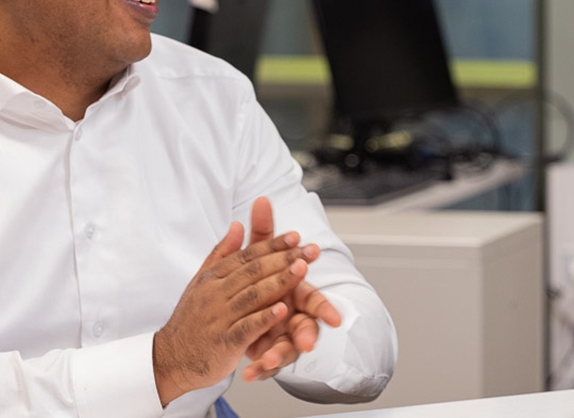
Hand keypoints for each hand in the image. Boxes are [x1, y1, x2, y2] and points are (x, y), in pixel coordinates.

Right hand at [151, 220, 318, 404]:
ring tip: (302, 270)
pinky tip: (283, 310)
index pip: (247, 256)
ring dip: (279, 282)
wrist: (171, 357)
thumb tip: (237, 225)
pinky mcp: (224, 342)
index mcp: (212, 277)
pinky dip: (265, 318)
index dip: (273, 245)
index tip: (296, 237)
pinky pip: (247, 327)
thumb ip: (221, 254)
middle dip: (284, 259)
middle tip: (309, 251)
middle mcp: (215, 293)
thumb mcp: (201, 281)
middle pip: (254, 271)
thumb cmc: (191, 319)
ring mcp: (219, 317)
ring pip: (253, 295)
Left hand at [239, 197, 342, 381]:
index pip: (313, 299)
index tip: (333, 317)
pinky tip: (251, 373)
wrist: (241, 312)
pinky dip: (260, 370)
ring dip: (280, 356)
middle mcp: (292, 315)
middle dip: (306, 335)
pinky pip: (266, 365)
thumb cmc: (262, 282)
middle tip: (305, 344)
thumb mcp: (259, 256)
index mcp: (294, 293)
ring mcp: (280, 336)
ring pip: (286, 349)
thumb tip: (261, 200)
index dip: (323, 308)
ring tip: (268, 361)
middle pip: (306, 327)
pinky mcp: (266, 352)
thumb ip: (263, 232)